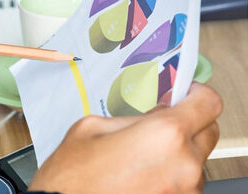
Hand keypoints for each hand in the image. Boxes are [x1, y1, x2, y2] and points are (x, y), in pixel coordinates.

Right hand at [29, 83, 221, 193]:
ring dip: (177, 154)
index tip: (187, 94)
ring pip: (195, 161)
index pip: (208, 103)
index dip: (197, 94)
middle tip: (160, 125)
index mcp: (163, 135)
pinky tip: (141, 175)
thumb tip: (152, 118)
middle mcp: (183, 166)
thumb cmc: (71, 178)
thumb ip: (132, 118)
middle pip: (208, 132)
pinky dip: (169, 176)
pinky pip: (184, 184)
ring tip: (142, 158)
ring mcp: (183, 192)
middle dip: (187, 125)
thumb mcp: (93, 127)